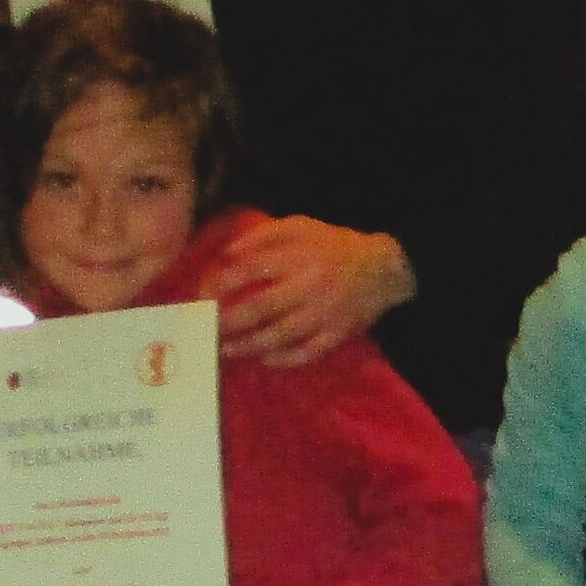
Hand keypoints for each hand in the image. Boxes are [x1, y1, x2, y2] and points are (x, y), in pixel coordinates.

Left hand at [209, 217, 412, 368]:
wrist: (385, 269)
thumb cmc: (335, 245)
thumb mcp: (301, 225)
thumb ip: (263, 235)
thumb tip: (228, 254)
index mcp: (297, 256)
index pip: (248, 270)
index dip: (220, 284)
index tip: (200, 295)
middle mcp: (308, 286)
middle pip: (260, 307)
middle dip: (228, 321)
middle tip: (206, 330)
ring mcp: (324, 314)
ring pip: (281, 335)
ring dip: (249, 345)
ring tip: (226, 350)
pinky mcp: (337, 334)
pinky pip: (308, 352)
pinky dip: (284, 359)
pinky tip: (264, 360)